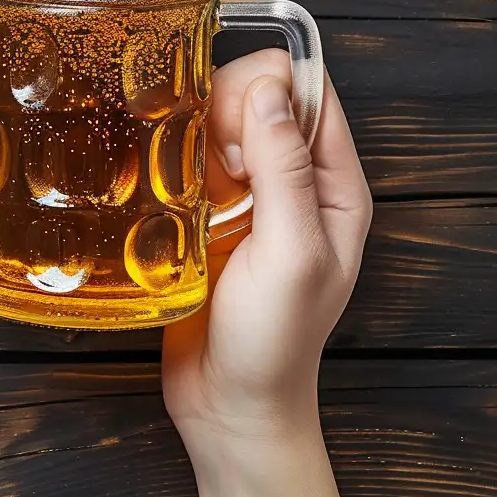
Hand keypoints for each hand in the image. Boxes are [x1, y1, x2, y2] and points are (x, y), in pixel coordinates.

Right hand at [162, 52, 368, 496]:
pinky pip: (188, 167)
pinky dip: (171, 164)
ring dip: (193, 137)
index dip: (270, 88)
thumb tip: (270, 89)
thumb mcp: (291, 252)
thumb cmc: (274, 344)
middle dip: (226, 113)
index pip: (311, 93)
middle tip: (213, 168)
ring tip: (185, 180)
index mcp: (336, 188)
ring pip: (218, 129)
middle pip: (259, 101)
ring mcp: (250, 203)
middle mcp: (297, 188)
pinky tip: (161, 188)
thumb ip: (285, 168)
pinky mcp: (207, 222)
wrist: (231, 408)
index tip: (236, 121)